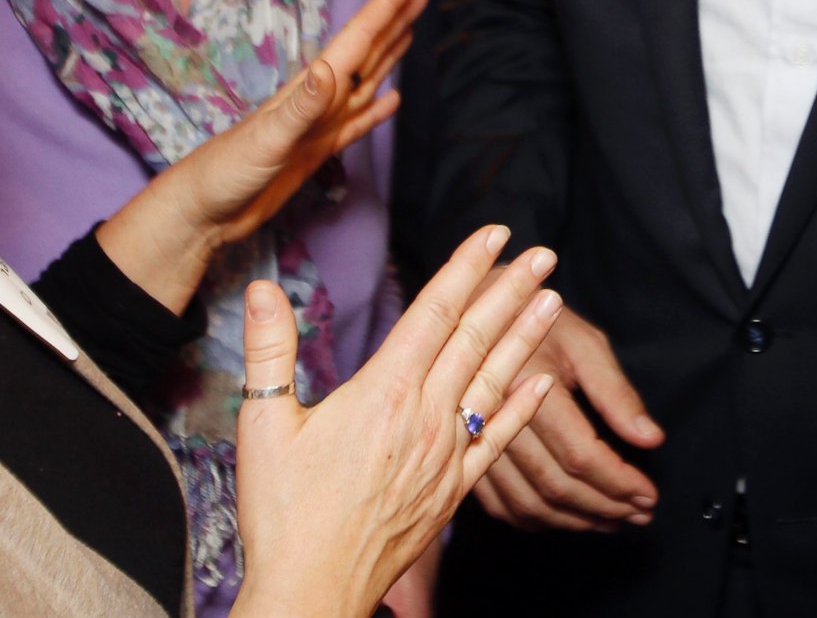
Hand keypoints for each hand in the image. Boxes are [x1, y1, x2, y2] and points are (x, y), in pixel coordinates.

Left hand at [97, 0, 424, 311]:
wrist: (205, 212)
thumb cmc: (226, 172)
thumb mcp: (266, 139)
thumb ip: (300, 107)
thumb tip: (327, 69)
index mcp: (309, 89)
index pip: (357, 40)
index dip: (384, 8)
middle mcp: (319, 99)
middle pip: (366, 52)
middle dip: (393, 21)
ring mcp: (319, 125)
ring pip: (366, 81)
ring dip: (389, 55)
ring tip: (412, 29)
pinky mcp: (318, 150)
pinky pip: (357, 123)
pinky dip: (377, 111)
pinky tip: (393, 99)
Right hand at [229, 226, 559, 617]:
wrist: (312, 590)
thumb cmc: (283, 513)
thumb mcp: (262, 425)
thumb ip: (269, 351)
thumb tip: (261, 288)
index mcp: (382, 393)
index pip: (434, 313)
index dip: (466, 268)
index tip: (494, 234)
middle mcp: (424, 417)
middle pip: (476, 338)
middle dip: (510, 290)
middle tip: (543, 252)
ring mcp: (445, 454)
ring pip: (495, 381)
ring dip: (527, 337)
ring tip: (555, 299)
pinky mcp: (453, 490)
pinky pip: (499, 441)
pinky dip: (525, 408)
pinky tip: (546, 383)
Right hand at [472, 303, 663, 531]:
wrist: (475, 308)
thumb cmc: (536, 317)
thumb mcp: (585, 343)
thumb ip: (618, 394)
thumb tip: (650, 438)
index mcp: (528, 385)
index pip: (581, 455)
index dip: (619, 482)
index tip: (648, 495)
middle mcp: (496, 416)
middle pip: (555, 486)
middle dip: (605, 507)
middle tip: (639, 514)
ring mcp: (475, 438)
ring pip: (527, 503)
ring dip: (574, 520)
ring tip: (611, 520)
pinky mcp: (465, 452)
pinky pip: (499, 504)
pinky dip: (536, 519)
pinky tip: (565, 516)